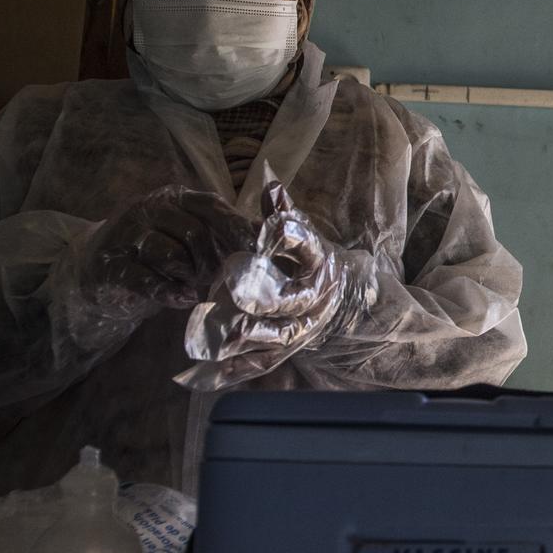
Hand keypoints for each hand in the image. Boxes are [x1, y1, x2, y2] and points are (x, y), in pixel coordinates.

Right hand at [80, 187, 254, 313]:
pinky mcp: (110, 266)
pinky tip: (182, 298)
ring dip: (188, 275)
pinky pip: (145, 279)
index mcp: (176, 198)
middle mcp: (149, 208)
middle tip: (215, 277)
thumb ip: (227, 231)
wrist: (100, 272)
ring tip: (191, 283)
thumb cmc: (161, 254)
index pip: (212, 206)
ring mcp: (126, 235)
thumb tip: (270, 233)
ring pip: (169, 254)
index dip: (237, 228)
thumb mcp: (195, 237)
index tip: (257, 251)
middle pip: (194, 232)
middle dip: (212, 261)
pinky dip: (168, 292)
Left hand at [178, 177, 376, 389]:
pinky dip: (238, 368)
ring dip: (246, 335)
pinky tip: (211, 371)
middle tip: (233, 291)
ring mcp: (302, 328)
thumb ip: (285, 213)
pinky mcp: (287, 350)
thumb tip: (269, 182)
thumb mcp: (306, 236)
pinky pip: (263, 362)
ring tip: (216, 331)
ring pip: (276, 336)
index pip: (308, 246)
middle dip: (263, 297)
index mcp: (319, 263)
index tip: (267, 229)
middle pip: (291, 300)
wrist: (342, 302)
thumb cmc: (312, 263)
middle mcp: (314, 298)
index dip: (288, 236)